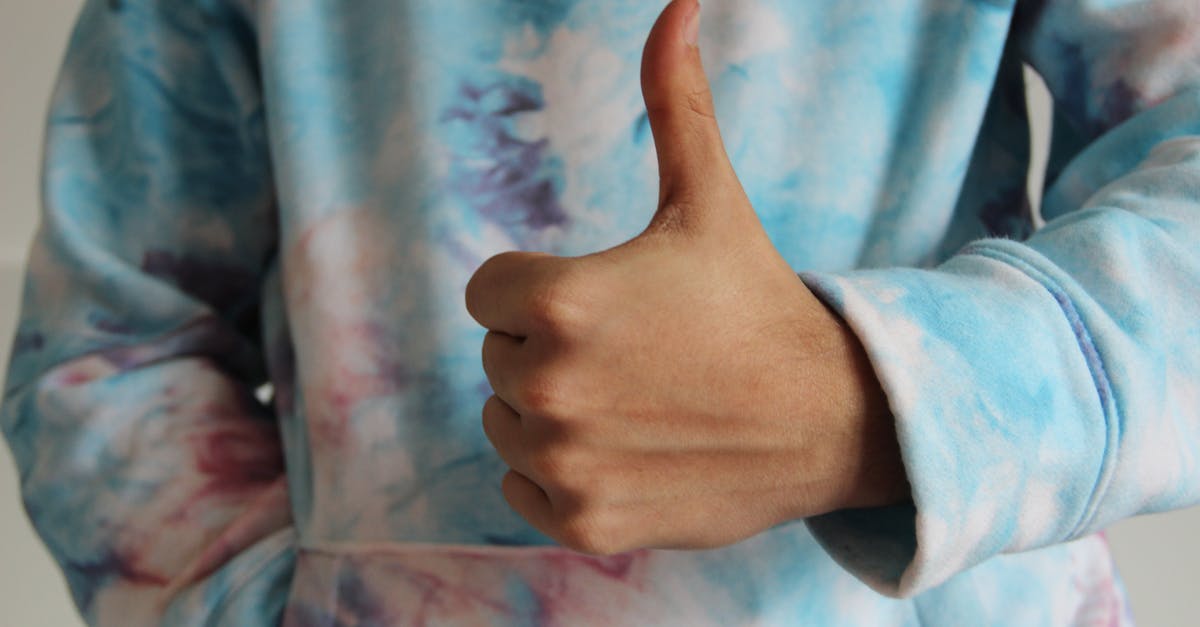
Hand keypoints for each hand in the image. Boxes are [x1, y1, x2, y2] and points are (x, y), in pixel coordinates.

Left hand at [464, 0, 908, 554]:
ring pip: (508, 425)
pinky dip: (563, 476)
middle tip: (638, 355)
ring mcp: (565, 462)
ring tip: (638, 403)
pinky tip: (630, 453)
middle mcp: (549, 385)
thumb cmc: (760, 302)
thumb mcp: (710, 201)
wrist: (831, 418)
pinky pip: (524, 490)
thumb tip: (678, 5)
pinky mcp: (583, 523)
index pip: (488, 291)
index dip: (543, 291)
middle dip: (553, 351)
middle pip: (499, 358)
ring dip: (555, 415)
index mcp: (559, 299)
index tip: (612, 303)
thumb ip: (674, 105)